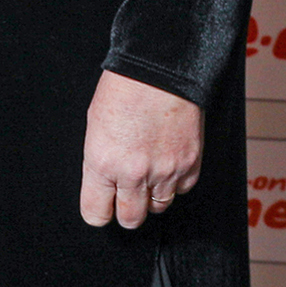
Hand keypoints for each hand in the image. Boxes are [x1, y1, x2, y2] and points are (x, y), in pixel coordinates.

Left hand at [80, 69, 203, 229]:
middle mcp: (133, 173)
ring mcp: (165, 171)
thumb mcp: (95, 126)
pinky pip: (182, 189)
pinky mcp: (190, 164)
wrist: (161, 67)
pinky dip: (176, 181)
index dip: (99, 211)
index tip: (103, 205)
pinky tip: (168, 161)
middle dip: (127, 210)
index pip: (96, 214)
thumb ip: (100, 161)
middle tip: (127, 195)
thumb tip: (105, 183)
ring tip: (150, 173)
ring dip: (152, 196)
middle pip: (130, 219)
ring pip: (158, 207)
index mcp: (102, 163)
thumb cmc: (124, 88)